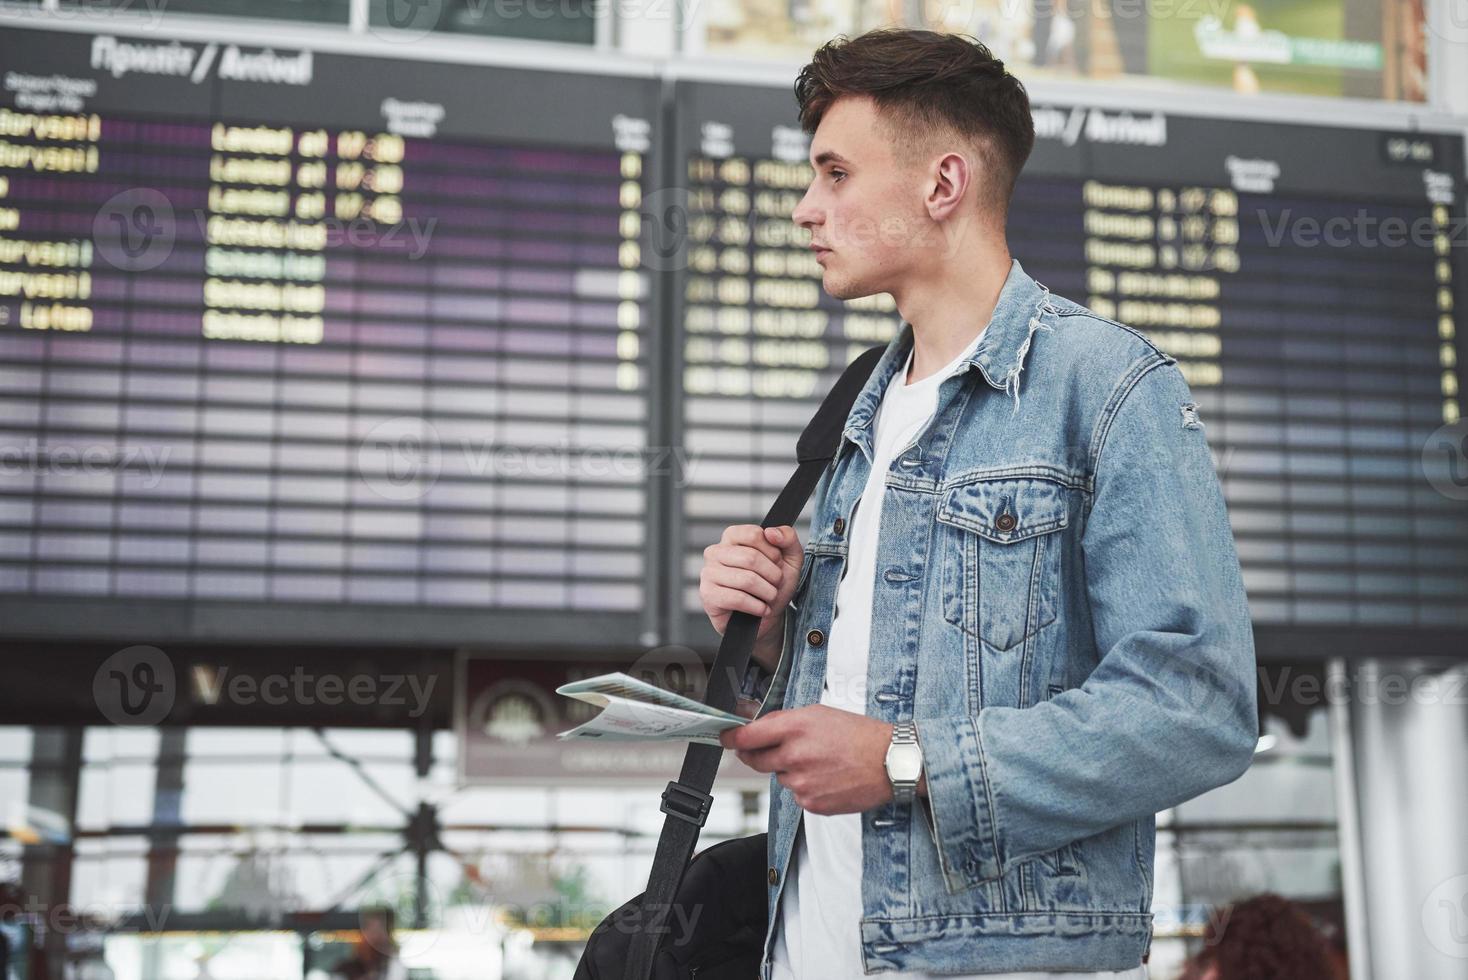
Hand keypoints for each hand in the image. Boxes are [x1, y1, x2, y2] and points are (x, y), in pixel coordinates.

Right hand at [700, 524, 803, 659]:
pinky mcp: (708, 595)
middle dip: (773, 575)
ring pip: (746, 580)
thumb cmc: (773, 583)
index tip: (777, 563)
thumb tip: (771, 532)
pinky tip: (762, 609)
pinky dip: (757, 607)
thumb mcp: (789, 558)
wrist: (766, 616)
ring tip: (770, 597)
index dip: (772, 552)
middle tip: (776, 584)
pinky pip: (738, 598)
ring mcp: (709, 573)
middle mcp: (715, 552)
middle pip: (751, 558)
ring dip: (768, 592)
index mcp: (732, 537)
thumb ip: (787, 538)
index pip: (753, 534)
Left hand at [719, 705, 898, 814]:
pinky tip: (827, 777)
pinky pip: (796, 794)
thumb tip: (757, 728)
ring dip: (790, 770)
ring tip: (820, 761)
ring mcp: (801, 783)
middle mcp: (794, 756)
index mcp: (795, 728)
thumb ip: (785, 721)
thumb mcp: (819, 713)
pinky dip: (806, 786)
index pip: (747, 736)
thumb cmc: (859, 735)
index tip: (725, 738)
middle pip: (754, 760)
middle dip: (757, 754)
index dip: (731, 738)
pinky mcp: (811, 804)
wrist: (890, 762)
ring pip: (779, 777)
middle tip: (777, 748)